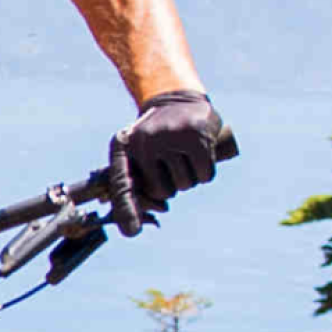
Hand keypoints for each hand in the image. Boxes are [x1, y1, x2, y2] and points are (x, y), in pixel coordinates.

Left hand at [107, 91, 225, 235]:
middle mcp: (147, 143)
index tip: (132, 232)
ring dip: (190, 179)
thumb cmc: (153, 135)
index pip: (125, 184)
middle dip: (173, 186)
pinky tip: (202, 159)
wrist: (176, 99)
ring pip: (186, 184)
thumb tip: (136, 225)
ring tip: (185, 158)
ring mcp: (172, 138)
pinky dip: (206, 174)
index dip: (128, 209)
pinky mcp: (197, 137)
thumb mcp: (135, 151)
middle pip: (165, 192)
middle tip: (174, 165)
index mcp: (127, 148)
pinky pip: (205, 175)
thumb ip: (132, 183)